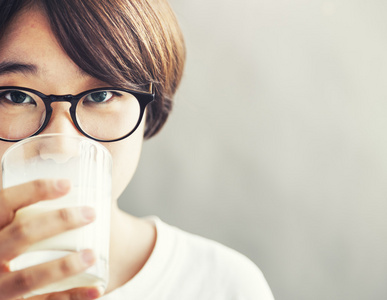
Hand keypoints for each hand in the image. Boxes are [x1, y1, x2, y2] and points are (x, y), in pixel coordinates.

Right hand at [0, 179, 102, 299]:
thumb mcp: (5, 224)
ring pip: (28, 277)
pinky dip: (72, 297)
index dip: (34, 190)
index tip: (67, 183)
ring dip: (65, 265)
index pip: (4, 202)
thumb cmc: (4, 242)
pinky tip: (97, 289)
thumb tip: (66, 171)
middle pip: (21, 234)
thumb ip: (21, 209)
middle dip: (59, 220)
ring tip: (92, 254)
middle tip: (91, 213)